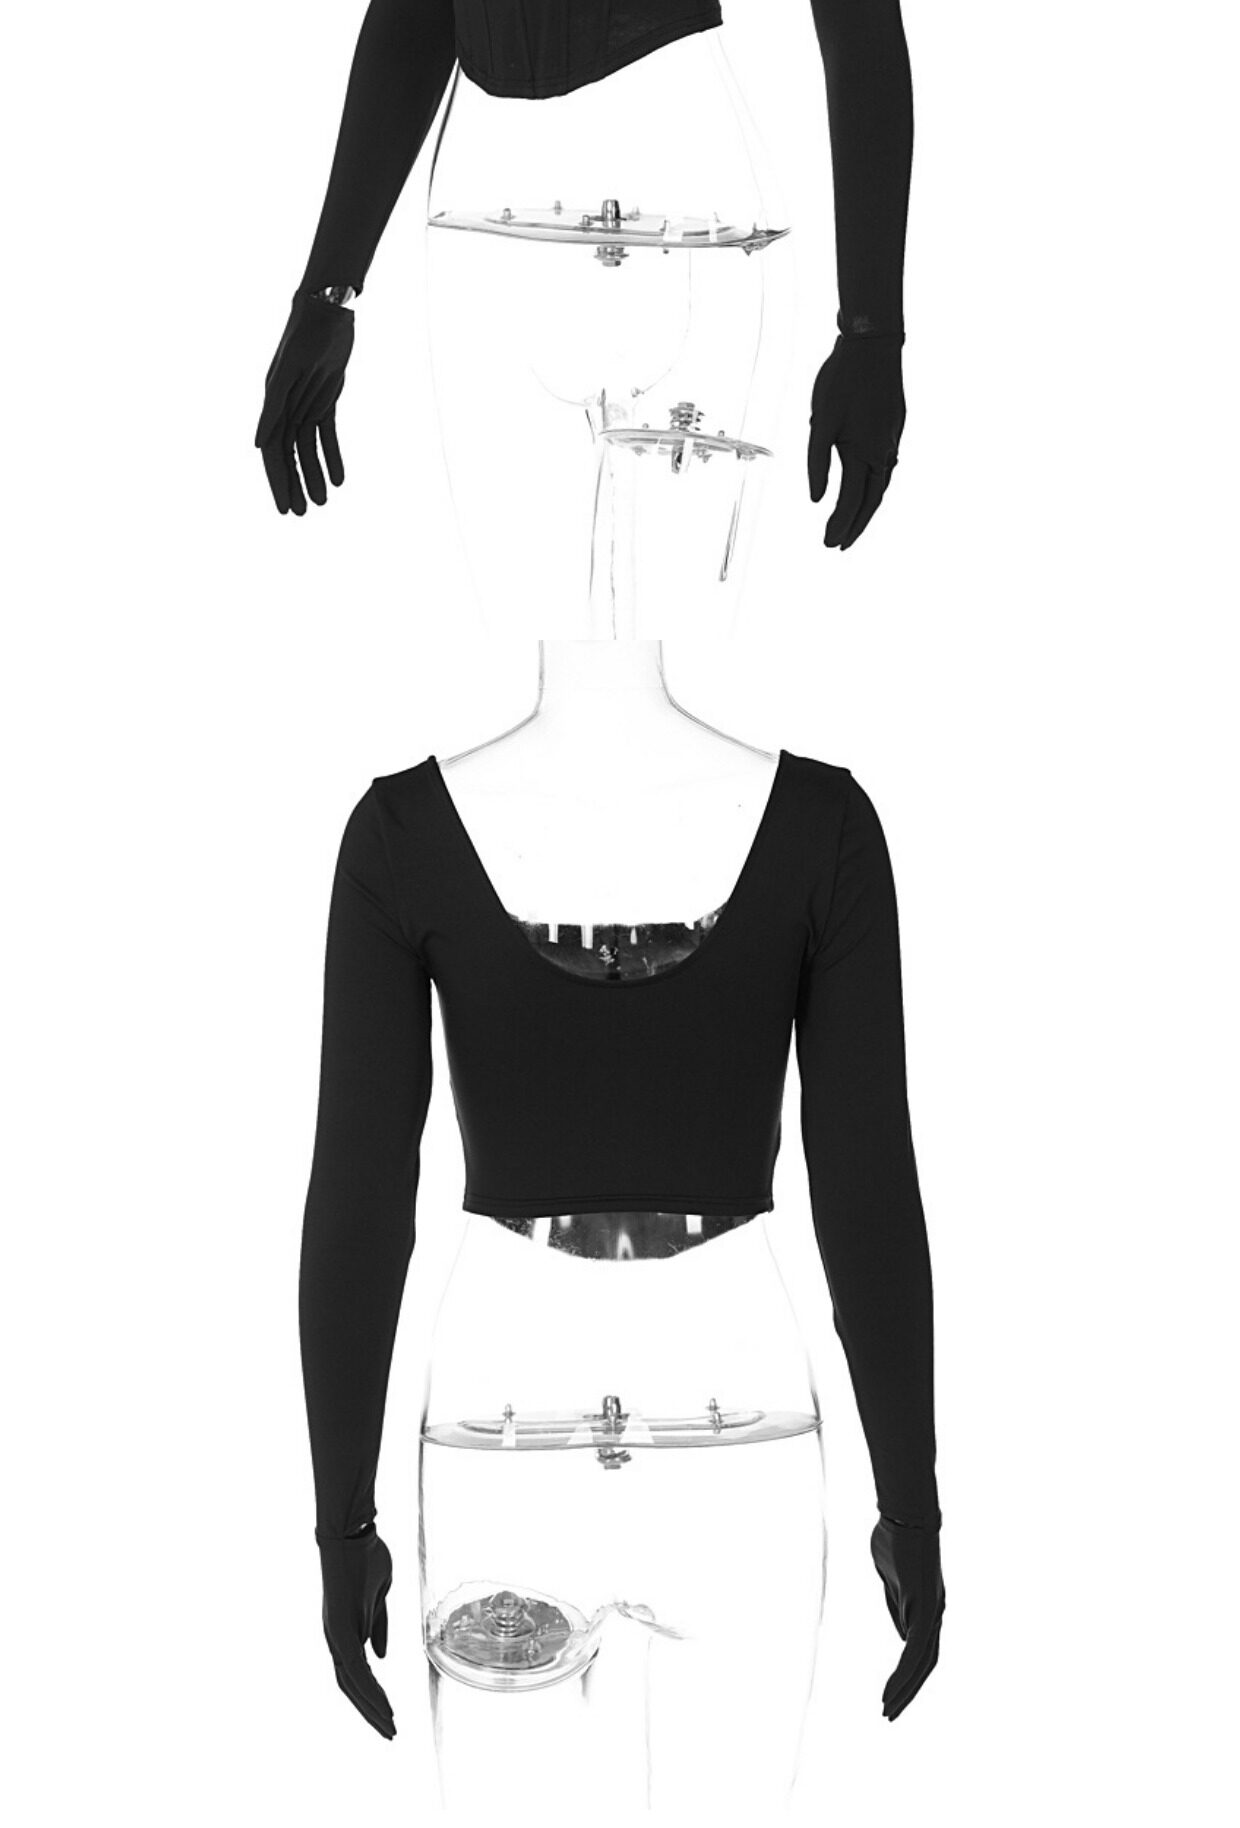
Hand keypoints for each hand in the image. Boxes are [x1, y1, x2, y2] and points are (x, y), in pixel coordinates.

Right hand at [255, 293, 354, 514]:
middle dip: (294, 484)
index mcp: (273, 404)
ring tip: (322, 502)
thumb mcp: (288, 371)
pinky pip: (327, 434)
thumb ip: (273, 407)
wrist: (327, 310)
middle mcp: (286, 407)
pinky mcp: (327, 398)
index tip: (285, 508)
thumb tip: (256, 444)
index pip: (273, 452)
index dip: (278, 481)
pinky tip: (340, 478)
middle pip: (288, 455)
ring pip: (308, 449)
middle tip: (302, 514)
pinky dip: (333, 456)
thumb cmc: (305, 336)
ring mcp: (306, 403)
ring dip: (314, 475)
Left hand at [318, 1525, 395, 1737]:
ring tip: (389, 1726)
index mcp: (344, 1630)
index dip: (370, 1695)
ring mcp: (335, 1634)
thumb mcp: (378, 1596)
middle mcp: (335, 1637)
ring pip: (350, 1683)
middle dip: (369, 1710)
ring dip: (370, 1707)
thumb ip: (377, 1626)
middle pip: (349, 1686)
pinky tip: (382, 1705)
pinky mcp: (339, 1628)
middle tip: (389, 1732)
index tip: (388, 1713)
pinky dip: (368, 1690)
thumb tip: (380, 1656)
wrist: (352, 1532)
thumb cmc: (365, 1557)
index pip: (355, 1673)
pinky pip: (354, 1668)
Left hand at [807, 334, 905, 549]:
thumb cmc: (841, 381)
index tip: (828, 544)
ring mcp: (891, 440)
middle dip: (854, 526)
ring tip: (851, 525)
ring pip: (880, 486)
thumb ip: (817, 462)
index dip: (839, 526)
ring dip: (865, 509)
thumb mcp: (820, 422)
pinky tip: (867, 488)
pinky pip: (885, 467)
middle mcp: (882, 452)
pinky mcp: (893, 428)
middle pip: (870, 502)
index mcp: (863, 453)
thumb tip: (817, 499)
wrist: (872, 345)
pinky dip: (874, 486)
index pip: (850, 502)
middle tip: (839, 546)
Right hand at [870, 1514, 943, 1720]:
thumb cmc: (896, 1539)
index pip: (920, 1650)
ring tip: (888, 1709)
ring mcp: (931, 1611)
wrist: (905, 1514)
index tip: (890, 1691)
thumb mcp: (892, 1578)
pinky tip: (892, 1688)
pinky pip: (916, 1649)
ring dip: (905, 1689)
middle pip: (926, 1663)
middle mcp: (934, 1613)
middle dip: (908, 1690)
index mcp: (927, 1606)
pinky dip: (905, 1673)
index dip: (907, 1674)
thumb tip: (901, 1630)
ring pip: (922, 1662)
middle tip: (890, 1713)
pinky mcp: (925, 1607)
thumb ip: (896, 1603)